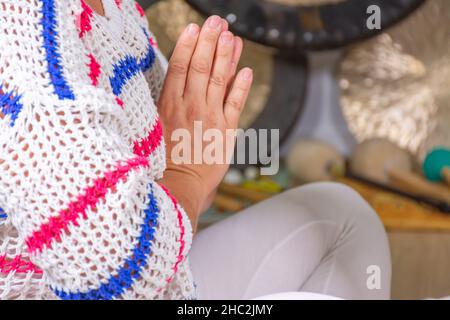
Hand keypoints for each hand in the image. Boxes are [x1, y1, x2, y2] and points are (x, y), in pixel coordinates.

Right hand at [158, 16, 252, 226]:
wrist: (178, 187)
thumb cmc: (161, 162)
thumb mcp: (152, 131)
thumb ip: (162, 108)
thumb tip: (166, 89)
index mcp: (169, 106)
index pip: (180, 68)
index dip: (189, 46)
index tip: (194, 28)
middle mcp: (190, 107)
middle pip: (201, 67)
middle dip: (210, 42)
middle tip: (217, 22)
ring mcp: (210, 117)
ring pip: (219, 79)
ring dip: (226, 56)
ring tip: (232, 36)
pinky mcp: (226, 131)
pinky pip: (236, 103)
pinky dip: (242, 86)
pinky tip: (246, 69)